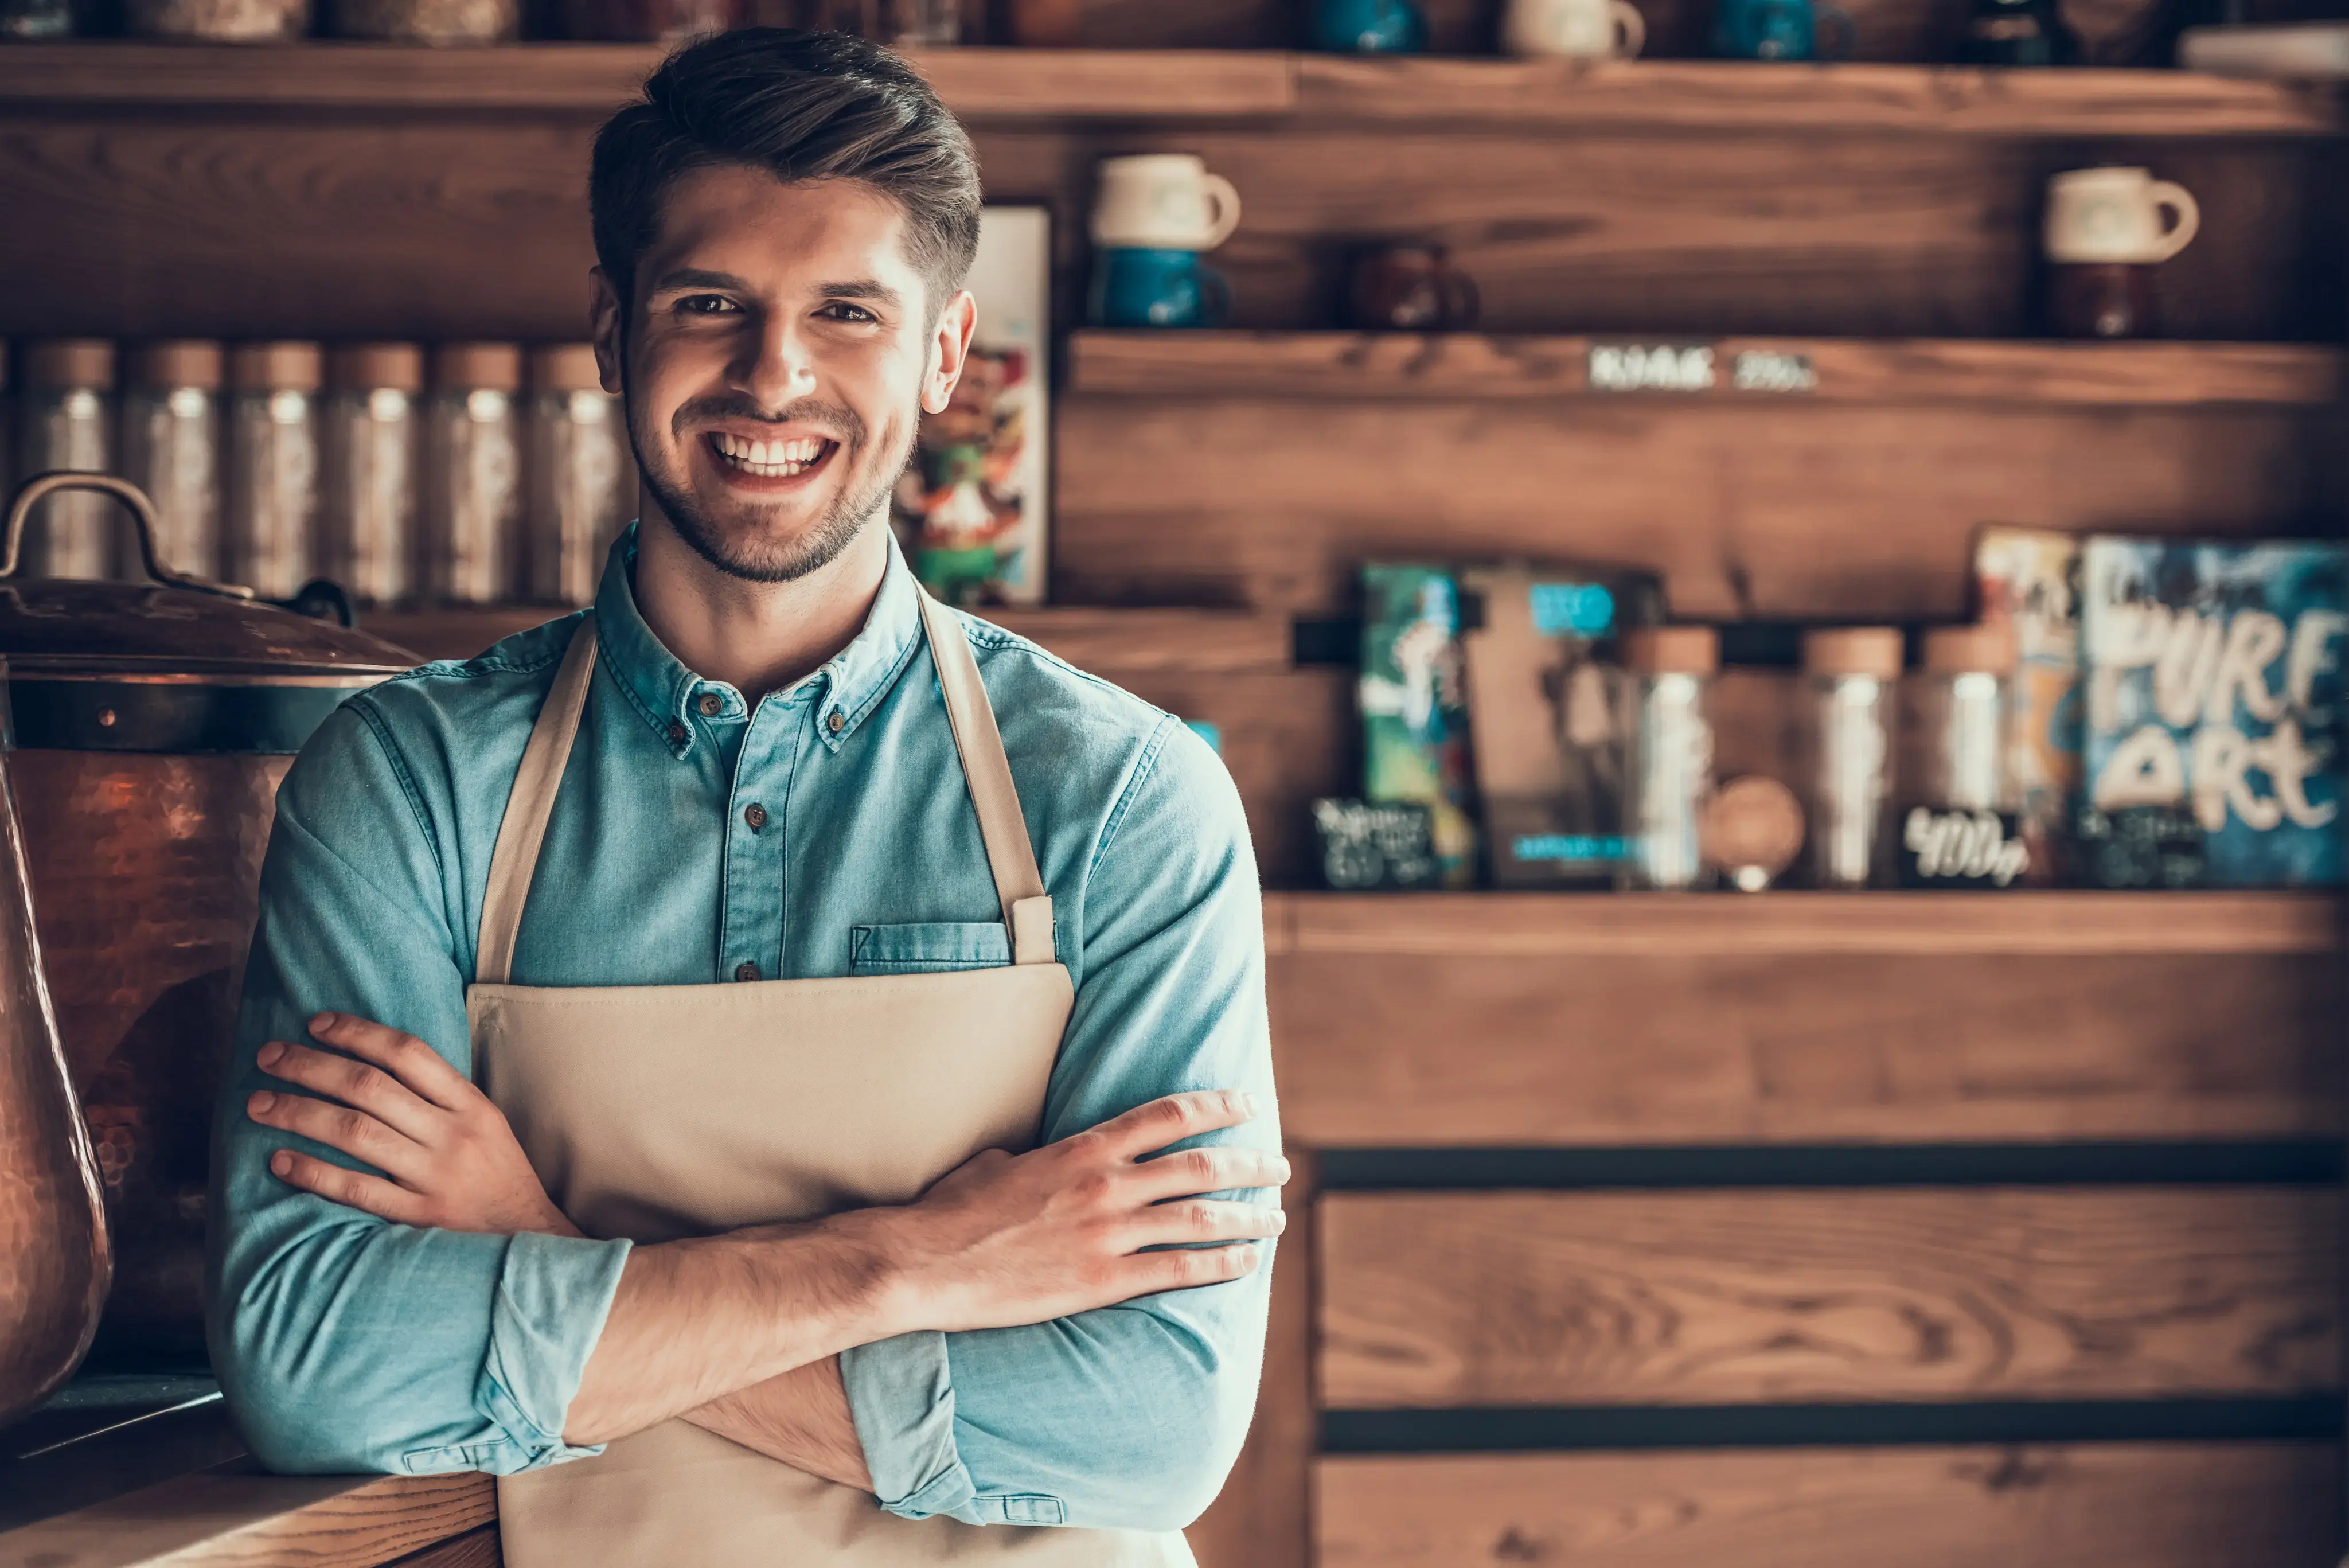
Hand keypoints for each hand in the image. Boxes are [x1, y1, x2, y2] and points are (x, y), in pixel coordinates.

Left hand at [247, 1011, 580, 1238]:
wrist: (530, 1240)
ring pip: (355, 1132)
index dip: (357, 1033)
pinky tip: (280, 1160)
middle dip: (311, 1066)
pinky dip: (314, 1172)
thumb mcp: (486, 1124)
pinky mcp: (419, 1219)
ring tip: (258, 1103)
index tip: (316, 1023)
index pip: (407, 1054)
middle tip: (268, 1057)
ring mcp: (435, 1178)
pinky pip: (356, 1189)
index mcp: (471, 1105)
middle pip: (370, 1087)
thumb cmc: (498, 1176)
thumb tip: (374, 1062)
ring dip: (299, 1113)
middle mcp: (453, 1136)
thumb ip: (440, 1096)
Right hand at [856, 1089, 1287, 1335]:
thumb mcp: (997, 1161)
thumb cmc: (953, 1211)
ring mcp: (1106, 1236)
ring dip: (1247, 1218)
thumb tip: (1038, 1158)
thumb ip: (1036, 1156)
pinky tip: (1246, 1263)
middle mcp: (1105, 1186)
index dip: (1218, 1107)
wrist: (925, 1263)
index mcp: (1082, 1148)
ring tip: (1276, 1219)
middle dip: (1249, 1165)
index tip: (1249, 1105)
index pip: (1168, 1116)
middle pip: (1199, 1166)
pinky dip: (1220, 1265)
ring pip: (1199, 1219)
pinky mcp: (1101, 1283)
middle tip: (1279, 1166)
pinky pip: (1177, 1271)